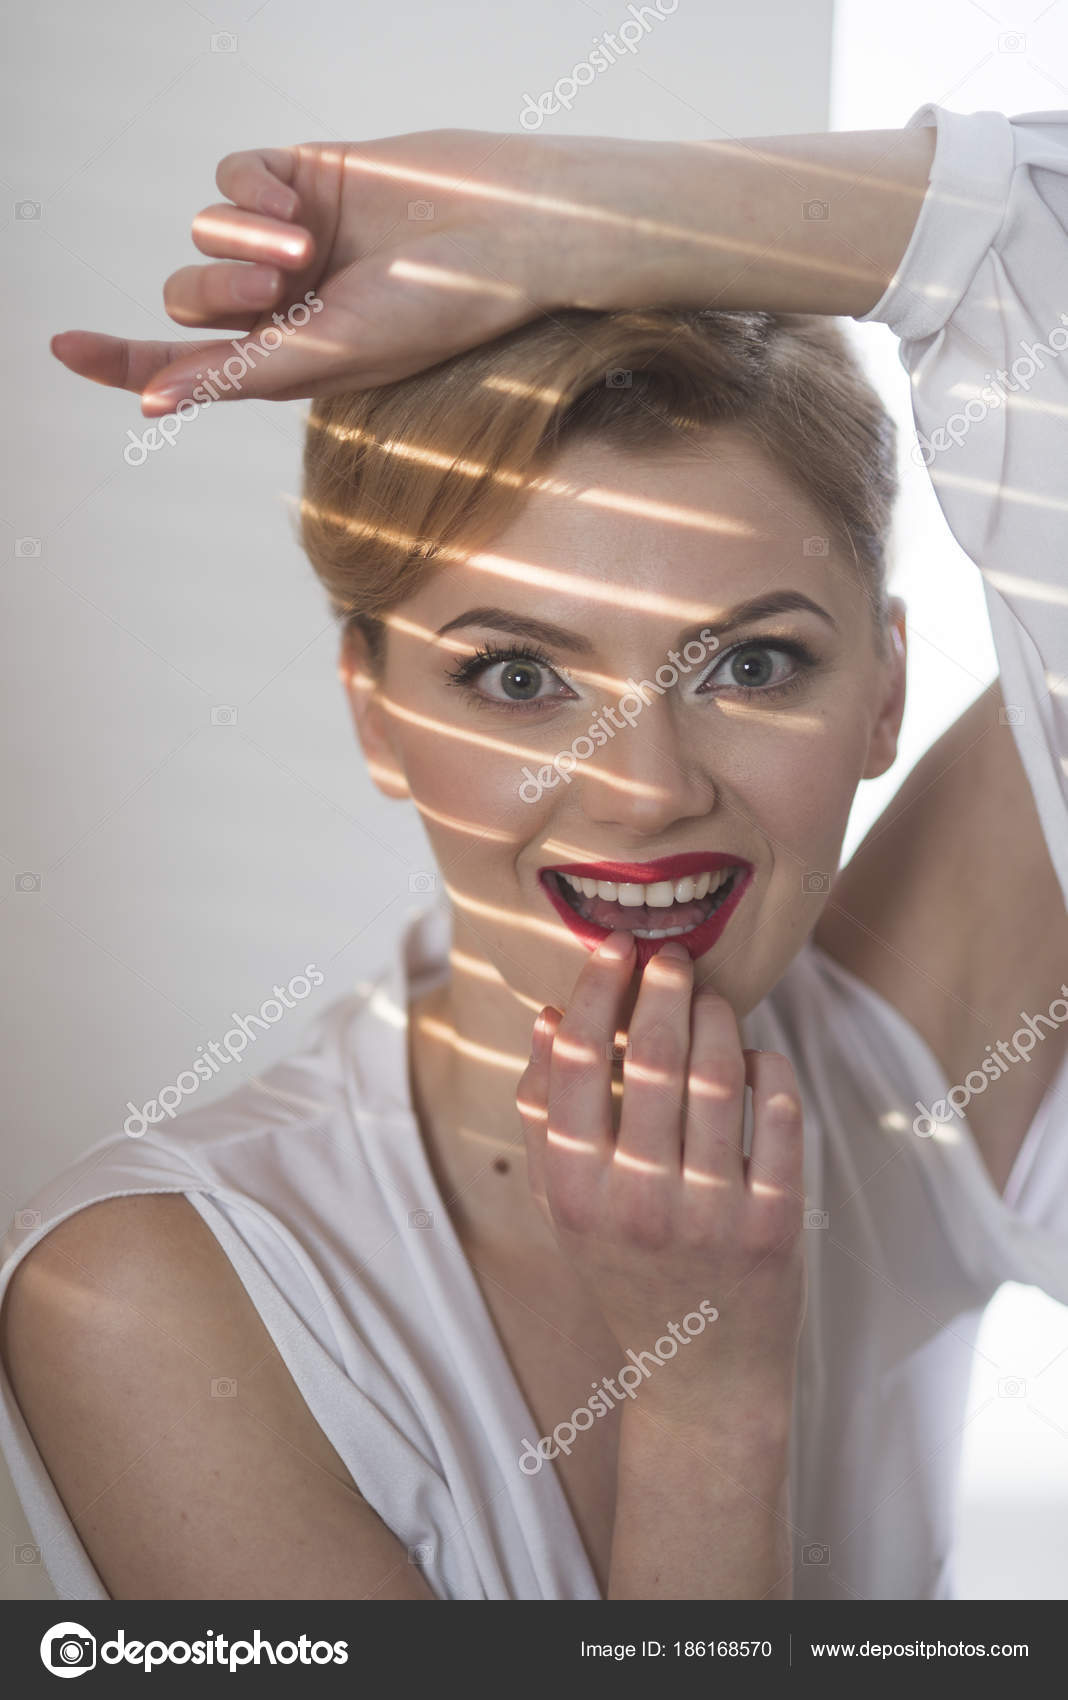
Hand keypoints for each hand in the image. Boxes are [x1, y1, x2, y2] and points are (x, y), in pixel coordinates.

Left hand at [49, 129, 628, 413]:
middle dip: (218, 288)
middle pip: (188, 294)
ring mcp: (288, 238)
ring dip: (239, 239)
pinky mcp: (301, 177)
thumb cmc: (432, 311)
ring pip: (204, 231)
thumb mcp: (328, 356)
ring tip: (301, 247)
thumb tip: (150, 404)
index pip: (182, 365)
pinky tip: (299, 201)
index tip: (63, 349)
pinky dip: (253, 189)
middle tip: (279, 286)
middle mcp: (279, 303)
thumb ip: (236, 373)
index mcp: (284, 359)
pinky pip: (233, 175)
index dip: (121, 359)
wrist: (502, 233)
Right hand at [516, 932, 806, 1426]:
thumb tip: (551, 1016)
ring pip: (719, 1074)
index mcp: (573, 1191)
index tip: (613, 947)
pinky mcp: (775, 1223)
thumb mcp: (563, 1205)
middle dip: (663, 988)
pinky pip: (781, 1112)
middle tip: (673, 955)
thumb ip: (545, 1114)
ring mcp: (710, 1213)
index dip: (597, 992)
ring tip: (711, 1000)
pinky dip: (769, 1066)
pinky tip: (755, 1056)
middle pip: (651, 1058)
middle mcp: (637, 1201)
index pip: (577, 1064)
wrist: (701, 1373)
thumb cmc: (624, 1269)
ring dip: (717, 1018)